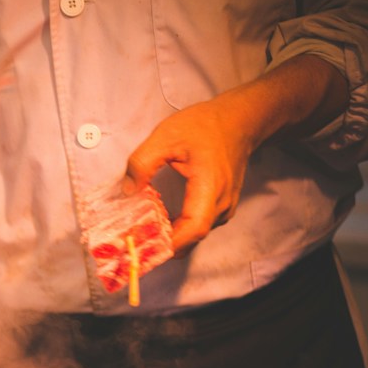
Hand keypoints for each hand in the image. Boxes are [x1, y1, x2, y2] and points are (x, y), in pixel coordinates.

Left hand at [125, 94, 261, 252]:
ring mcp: (224, 209)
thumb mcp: (166, 136)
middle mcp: (221, 204)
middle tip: (133, 243)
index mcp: (210, 187)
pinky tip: (159, 222)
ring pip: (194, 236)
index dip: (169, 243)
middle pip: (191, 238)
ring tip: (141, 232)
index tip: (143, 247)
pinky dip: (178, 230)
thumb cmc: (206, 126)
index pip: (194, 228)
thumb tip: (128, 191)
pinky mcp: (221, 208)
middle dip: (162, 245)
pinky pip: (197, 227)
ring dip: (169, 238)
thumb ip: (143, 163)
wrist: (239, 120)